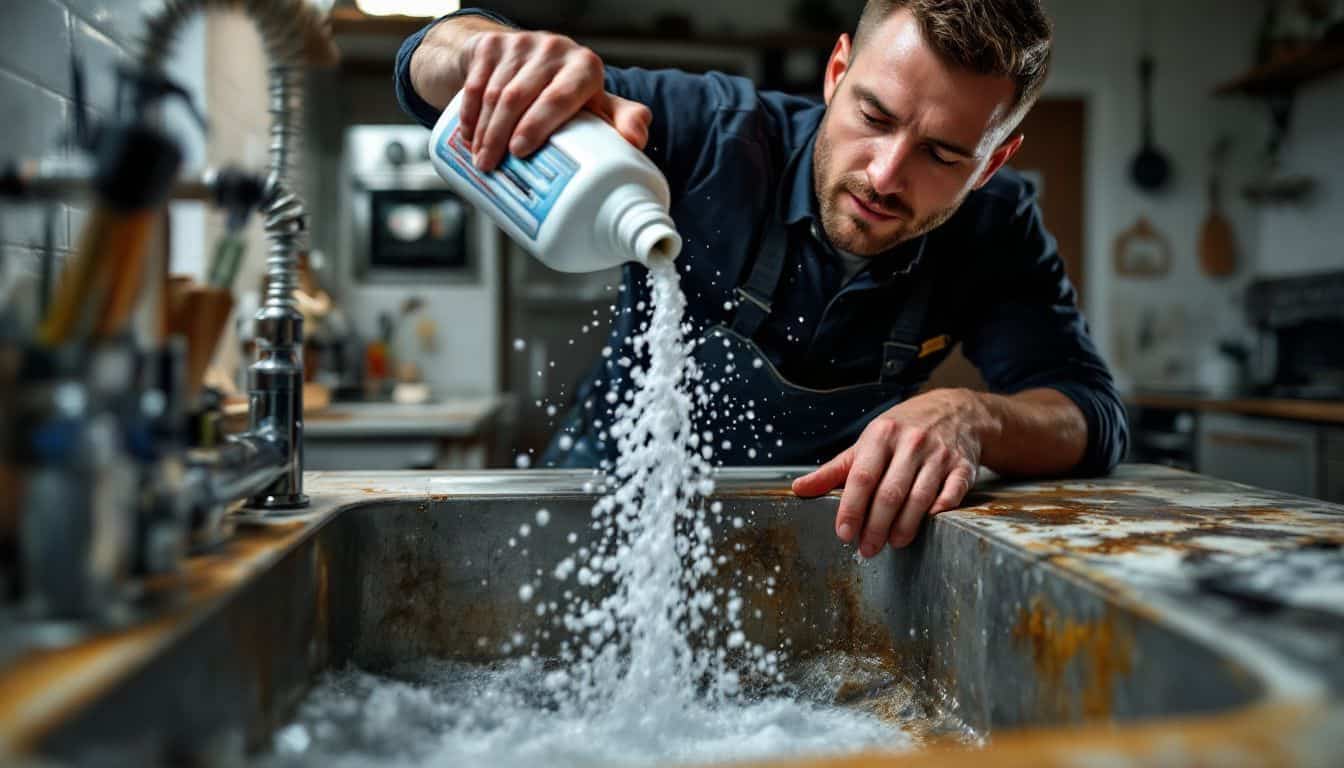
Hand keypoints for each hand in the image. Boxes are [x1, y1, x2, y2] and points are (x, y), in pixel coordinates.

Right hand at [457, 30, 651, 169]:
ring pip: (494, 92)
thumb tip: (637, 140)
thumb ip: (622, 119)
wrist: (528, 59)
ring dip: (483, 130)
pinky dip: (467, 112)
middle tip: (493, 166)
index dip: (538, 125)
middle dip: (501, 136)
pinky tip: (467, 136)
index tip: (520, 151)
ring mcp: (521, 44)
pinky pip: (475, 82)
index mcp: (584, 67)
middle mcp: (554, 50)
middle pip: (520, 98)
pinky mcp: (493, 44)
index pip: (560, 97)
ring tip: (481, 159)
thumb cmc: (567, 91)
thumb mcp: (596, 103)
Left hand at [792, 389, 988, 556]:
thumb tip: (798, 489)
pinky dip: (938, 513)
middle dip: (876, 526)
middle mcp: (911, 443)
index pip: (862, 477)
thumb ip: (834, 470)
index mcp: (881, 435)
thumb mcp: (865, 443)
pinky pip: (951, 495)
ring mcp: (939, 455)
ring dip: (905, 527)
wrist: (953, 411)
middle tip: (867, 549)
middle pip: (890, 492)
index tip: (843, 533)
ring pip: (919, 498)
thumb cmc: (900, 431)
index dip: (851, 508)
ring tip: (893, 543)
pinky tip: (927, 526)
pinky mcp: (963, 467)